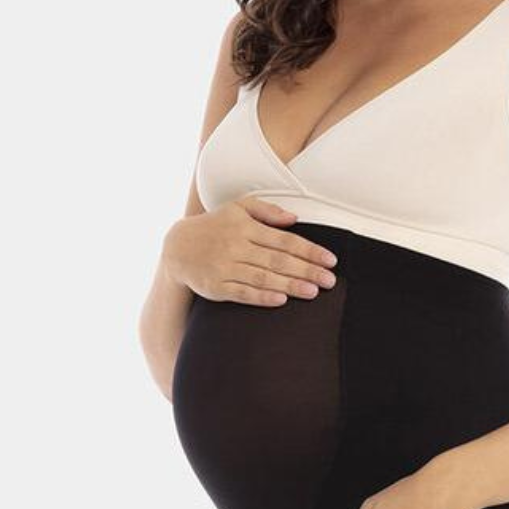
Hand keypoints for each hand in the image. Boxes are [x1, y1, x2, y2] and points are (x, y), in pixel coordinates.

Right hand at [161, 196, 338, 305]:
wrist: (178, 247)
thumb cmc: (215, 227)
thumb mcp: (237, 208)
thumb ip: (266, 211)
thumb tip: (294, 218)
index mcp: (245, 227)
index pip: (284, 240)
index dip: (309, 250)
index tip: (330, 260)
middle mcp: (236, 246)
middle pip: (278, 260)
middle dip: (306, 270)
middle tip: (330, 280)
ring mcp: (225, 267)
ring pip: (263, 277)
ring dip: (290, 285)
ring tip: (313, 292)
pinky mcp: (216, 287)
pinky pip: (242, 293)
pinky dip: (261, 296)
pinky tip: (281, 300)